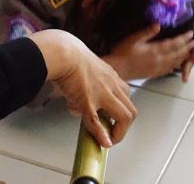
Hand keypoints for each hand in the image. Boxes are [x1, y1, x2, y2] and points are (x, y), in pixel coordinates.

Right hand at [27, 30, 136, 147]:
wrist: (61, 51)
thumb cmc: (68, 56)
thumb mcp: (84, 71)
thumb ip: (85, 89)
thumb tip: (76, 108)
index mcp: (111, 76)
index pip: (125, 97)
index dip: (120, 112)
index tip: (112, 120)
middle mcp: (112, 85)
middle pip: (131, 110)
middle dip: (124, 126)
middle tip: (113, 133)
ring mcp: (102, 93)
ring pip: (124, 116)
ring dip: (119, 131)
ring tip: (108, 138)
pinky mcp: (88, 100)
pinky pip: (97, 121)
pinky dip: (101, 135)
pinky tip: (102, 143)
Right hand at [103, 24, 193, 79]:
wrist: (118, 70)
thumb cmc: (123, 52)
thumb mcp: (133, 39)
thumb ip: (146, 32)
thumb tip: (158, 24)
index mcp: (155, 50)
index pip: (173, 43)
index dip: (183, 38)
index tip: (190, 33)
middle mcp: (159, 60)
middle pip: (177, 53)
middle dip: (186, 47)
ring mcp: (157, 68)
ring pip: (174, 62)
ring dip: (183, 56)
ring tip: (189, 51)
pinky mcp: (154, 73)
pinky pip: (168, 69)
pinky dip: (175, 65)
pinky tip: (177, 64)